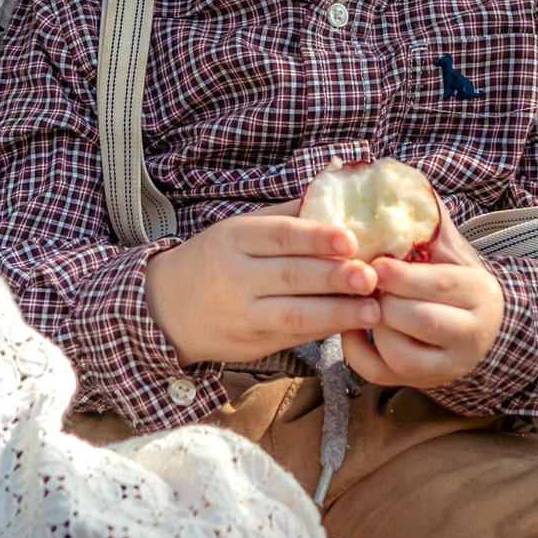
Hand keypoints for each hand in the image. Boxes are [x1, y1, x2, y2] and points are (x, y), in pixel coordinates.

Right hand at [141, 205, 380, 365]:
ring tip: (372, 310)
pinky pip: (294, 335)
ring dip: (338, 311)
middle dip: (335, 276)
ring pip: (295, 312)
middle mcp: (235, 275)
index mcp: (233, 238)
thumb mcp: (236, 231)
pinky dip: (325, 329)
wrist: (165, 308)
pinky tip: (351, 324)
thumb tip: (334, 195)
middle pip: (292, 275)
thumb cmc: (212, 261)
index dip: (316, 237)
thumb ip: (283, 217)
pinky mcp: (252, 342)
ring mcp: (243, 313)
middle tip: (371, 276)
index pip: (279, 235)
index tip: (350, 239)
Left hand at [339, 202, 502, 389]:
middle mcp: (470, 334)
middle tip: (361, 283)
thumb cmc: (451, 275)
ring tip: (361, 304)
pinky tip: (352, 327)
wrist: (478, 325)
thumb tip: (386, 174)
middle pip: (422, 322)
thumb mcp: (449, 246)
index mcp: (479, 292)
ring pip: (402, 355)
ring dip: (373, 327)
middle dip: (385, 302)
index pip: (441, 285)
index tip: (375, 263)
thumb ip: (426, 217)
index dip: (403, 275)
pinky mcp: (421, 382)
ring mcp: (447, 364)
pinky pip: (382, 374)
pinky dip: (358, 352)